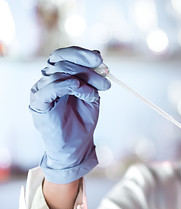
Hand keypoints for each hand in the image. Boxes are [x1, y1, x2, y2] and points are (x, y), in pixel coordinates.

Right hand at [30, 46, 110, 183]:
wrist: (76, 146)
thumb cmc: (83, 121)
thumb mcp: (92, 94)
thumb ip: (92, 76)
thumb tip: (97, 54)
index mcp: (60, 76)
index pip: (65, 55)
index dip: (82, 54)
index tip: (100, 59)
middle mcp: (48, 80)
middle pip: (62, 61)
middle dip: (87, 67)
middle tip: (105, 77)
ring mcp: (42, 90)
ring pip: (58, 72)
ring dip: (84, 79)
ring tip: (96, 93)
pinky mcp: (39, 103)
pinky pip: (51, 87)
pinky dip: (69, 86)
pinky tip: (84, 92)